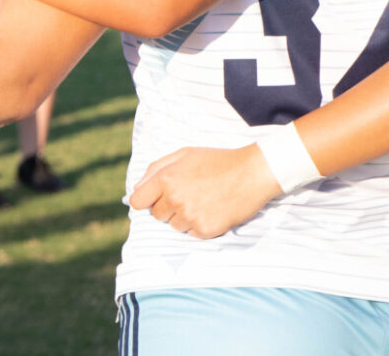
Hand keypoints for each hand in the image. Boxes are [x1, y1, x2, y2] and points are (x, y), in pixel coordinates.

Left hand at [127, 143, 280, 238]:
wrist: (252, 173)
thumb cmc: (216, 161)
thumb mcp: (183, 155)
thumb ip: (156, 169)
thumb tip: (137, 188)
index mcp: (165, 179)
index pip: (137, 201)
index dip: (146, 200)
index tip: (155, 199)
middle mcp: (174, 199)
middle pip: (156, 215)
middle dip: (167, 207)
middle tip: (188, 195)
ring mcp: (189, 216)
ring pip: (174, 226)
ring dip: (184, 218)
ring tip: (203, 201)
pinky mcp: (205, 230)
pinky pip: (192, 234)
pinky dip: (200, 225)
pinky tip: (213, 210)